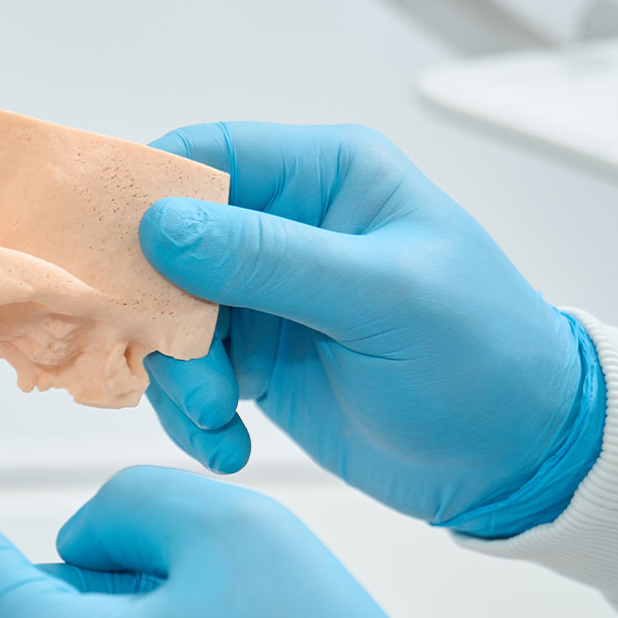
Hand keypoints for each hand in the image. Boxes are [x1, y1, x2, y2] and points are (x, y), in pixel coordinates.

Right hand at [138, 122, 602, 536]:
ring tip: (219, 418)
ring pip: (161, 319)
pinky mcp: (250, 361)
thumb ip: (269, 259)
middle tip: (177, 366)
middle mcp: (280, 228)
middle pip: (159, 247)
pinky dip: (189, 418)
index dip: (138, 199)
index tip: (104, 258)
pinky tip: (228, 442)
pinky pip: (180, 378)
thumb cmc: (483, 359)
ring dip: (175, 377)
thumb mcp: (383, 298)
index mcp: (322, 178)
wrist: (513, 460)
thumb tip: (162, 223)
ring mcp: (260, 297)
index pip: (200, 157)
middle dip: (155, 313)